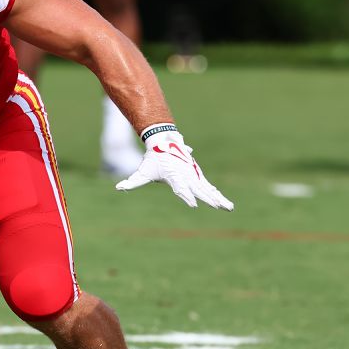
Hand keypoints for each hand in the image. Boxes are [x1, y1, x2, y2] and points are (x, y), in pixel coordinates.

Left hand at [116, 125, 233, 210]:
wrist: (165, 141)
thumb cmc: (153, 158)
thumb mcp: (142, 171)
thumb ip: (133, 182)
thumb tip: (119, 188)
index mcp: (174, 175)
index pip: (180, 188)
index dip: (186, 196)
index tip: (193, 205)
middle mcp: (186, 175)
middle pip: (199, 190)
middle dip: (209, 199)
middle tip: (218, 207)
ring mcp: (193, 175)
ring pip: (207, 189)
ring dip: (218, 198)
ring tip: (229, 208)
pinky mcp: (197, 175)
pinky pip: (208, 187)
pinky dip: (216, 194)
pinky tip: (224, 203)